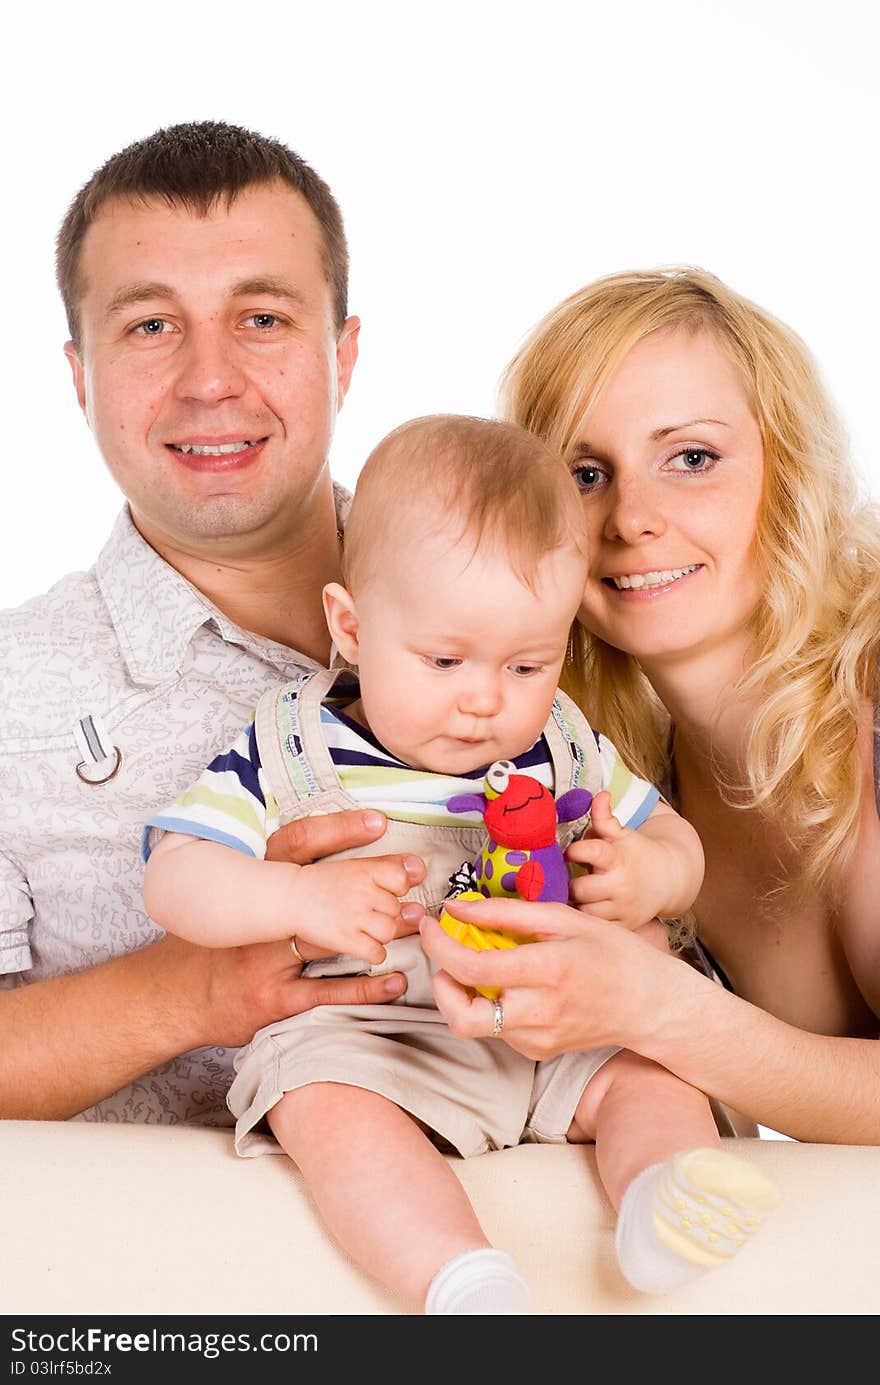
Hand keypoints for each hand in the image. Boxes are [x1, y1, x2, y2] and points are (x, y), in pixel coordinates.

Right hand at [169, 808, 426, 1048]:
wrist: (172, 997)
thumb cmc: (208, 945)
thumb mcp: (228, 898)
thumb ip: (265, 874)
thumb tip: (312, 848)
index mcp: (250, 886)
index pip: (297, 845)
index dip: (338, 829)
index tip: (379, 822)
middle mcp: (258, 918)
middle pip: (325, 890)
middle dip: (374, 881)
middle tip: (414, 873)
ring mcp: (266, 959)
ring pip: (331, 939)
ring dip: (378, 930)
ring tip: (413, 920)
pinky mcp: (273, 999)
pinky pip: (327, 991)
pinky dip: (365, 988)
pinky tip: (395, 980)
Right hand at [267, 807, 425, 960]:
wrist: (287, 898)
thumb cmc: (320, 883)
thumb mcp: (351, 865)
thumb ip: (383, 867)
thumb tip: (420, 869)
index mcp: (364, 870)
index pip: (401, 879)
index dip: (396, 887)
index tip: (385, 890)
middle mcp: (362, 891)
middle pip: (395, 908)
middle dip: (385, 913)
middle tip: (366, 912)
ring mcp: (354, 916)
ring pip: (389, 931)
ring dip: (380, 933)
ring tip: (364, 928)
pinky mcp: (346, 939)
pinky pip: (377, 952)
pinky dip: (374, 952)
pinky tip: (362, 945)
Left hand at [419, 895, 681, 1060]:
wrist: (651, 1005)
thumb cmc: (614, 954)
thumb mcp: (563, 918)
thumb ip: (505, 914)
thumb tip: (456, 908)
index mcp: (548, 971)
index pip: (472, 966)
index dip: (439, 945)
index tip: (429, 925)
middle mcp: (539, 1012)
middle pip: (461, 1016)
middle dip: (438, 985)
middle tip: (442, 957)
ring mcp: (537, 1039)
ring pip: (474, 1025)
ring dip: (461, 993)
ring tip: (475, 963)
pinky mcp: (537, 1052)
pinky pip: (497, 1030)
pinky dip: (489, 1004)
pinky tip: (507, 984)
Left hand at [565, 791, 671, 927]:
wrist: (669, 879)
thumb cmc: (637, 853)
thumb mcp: (623, 834)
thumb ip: (605, 817)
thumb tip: (599, 794)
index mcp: (618, 859)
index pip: (591, 852)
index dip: (574, 851)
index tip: (571, 852)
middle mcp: (621, 885)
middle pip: (579, 888)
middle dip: (570, 883)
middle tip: (569, 878)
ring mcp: (622, 908)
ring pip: (584, 911)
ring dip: (576, 903)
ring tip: (577, 894)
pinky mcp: (624, 925)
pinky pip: (595, 927)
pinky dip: (587, 919)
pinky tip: (586, 908)